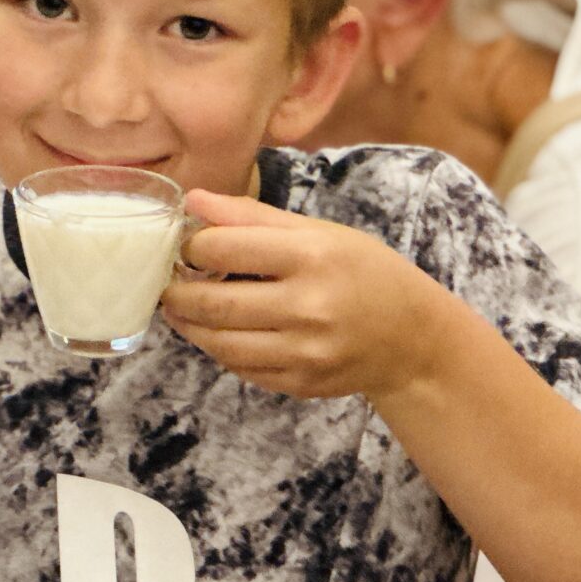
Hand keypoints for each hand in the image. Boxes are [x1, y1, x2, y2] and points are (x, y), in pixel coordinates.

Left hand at [163, 189, 444, 399]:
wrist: (414, 338)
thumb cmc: (364, 273)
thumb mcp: (319, 232)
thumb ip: (252, 217)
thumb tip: (193, 199)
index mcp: (312, 255)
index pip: (223, 248)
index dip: (191, 246)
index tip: (186, 246)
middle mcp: (309, 305)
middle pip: (213, 302)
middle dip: (177, 292)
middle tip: (167, 283)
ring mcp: (305, 350)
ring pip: (218, 342)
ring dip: (189, 325)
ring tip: (180, 308)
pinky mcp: (300, 382)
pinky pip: (240, 368)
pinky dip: (220, 349)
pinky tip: (217, 332)